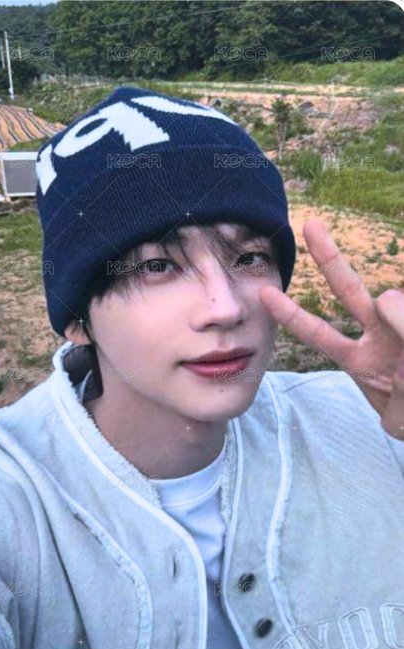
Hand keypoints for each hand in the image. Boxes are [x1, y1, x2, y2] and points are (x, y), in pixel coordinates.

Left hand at [258, 218, 403, 441]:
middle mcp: (377, 334)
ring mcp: (401, 324)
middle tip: (309, 225)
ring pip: (395, 302)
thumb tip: (391, 306)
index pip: (320, 334)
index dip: (293, 315)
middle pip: (348, 290)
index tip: (265, 293)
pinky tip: (403, 296)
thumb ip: (397, 389)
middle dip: (328, 258)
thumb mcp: (399, 418)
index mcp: (358, 360)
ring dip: (403, 326)